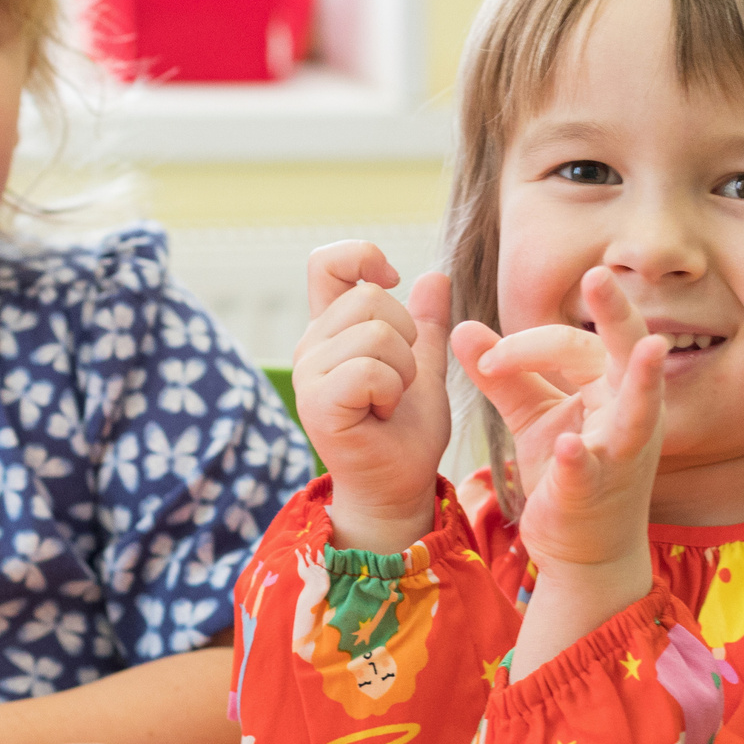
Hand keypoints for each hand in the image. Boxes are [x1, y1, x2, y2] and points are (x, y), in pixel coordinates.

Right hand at [292, 242, 451, 553]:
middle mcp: (312, 345)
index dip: (362, 257)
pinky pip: (368, 370)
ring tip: (390, 401)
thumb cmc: (406, 431)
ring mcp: (308, 373)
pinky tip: (381, 414)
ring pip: (374, 333)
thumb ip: (427, 323)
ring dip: (403, 371)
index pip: (326, 262)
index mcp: (332, 329)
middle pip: (368, 298)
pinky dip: (391, 391)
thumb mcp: (424, 366)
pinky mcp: (316, 403)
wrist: (399, 486)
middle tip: (398, 381)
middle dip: (405, 338)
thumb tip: (435, 275)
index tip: (391, 284)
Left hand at [452, 266, 665, 577]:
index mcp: (611, 388)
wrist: (583, 551)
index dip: (527, 344)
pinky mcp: (598, 494)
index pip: (575, 344)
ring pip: (639, 411)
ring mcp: (621, 454)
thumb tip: (461, 325)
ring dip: (642, 381)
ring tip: (648, 350)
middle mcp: (629, 413)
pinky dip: (581, 458)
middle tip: (598, 276)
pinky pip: (594, 471)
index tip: (485, 362)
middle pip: (626, 352)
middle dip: (616, 314)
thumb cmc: (567, 472)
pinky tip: (571, 445)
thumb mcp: (533, 416)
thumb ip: (502, 373)